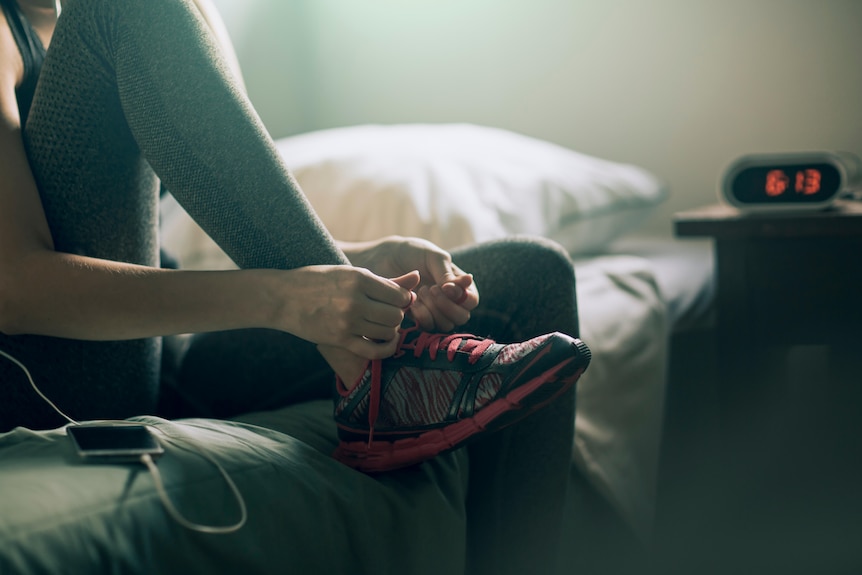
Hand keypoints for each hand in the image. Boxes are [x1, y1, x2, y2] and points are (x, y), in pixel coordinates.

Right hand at [274, 265, 417, 358]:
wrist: (282, 297)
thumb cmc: (317, 280)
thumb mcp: (350, 273)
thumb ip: (385, 279)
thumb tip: (417, 279)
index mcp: (359, 278)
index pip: (400, 295)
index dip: (403, 299)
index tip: (394, 300)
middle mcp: (356, 300)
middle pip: (397, 315)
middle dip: (397, 316)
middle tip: (387, 313)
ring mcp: (348, 321)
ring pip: (388, 331)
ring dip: (390, 331)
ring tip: (381, 325)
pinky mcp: (340, 339)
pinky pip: (375, 350)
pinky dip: (386, 349)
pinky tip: (385, 342)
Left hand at [340, 236, 478, 331]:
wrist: (382, 260)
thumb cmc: (409, 252)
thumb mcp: (431, 256)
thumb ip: (447, 271)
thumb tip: (466, 283)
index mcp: (457, 283)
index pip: (472, 299)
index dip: (462, 297)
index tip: (445, 287)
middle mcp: (449, 300)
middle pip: (462, 317)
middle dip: (447, 306)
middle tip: (430, 290)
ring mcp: (434, 311)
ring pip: (446, 325)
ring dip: (434, 311)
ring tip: (420, 293)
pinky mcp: (419, 319)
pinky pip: (429, 328)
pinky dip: (423, 317)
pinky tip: (412, 304)